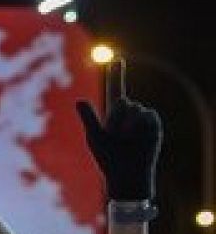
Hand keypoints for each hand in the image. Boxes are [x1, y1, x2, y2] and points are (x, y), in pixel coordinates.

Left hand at [74, 59, 161, 201]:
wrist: (126, 173)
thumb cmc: (108, 158)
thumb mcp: (95, 137)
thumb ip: (88, 118)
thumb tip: (79, 100)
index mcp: (112, 115)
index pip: (115, 89)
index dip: (116, 75)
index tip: (117, 59)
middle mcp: (129, 114)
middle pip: (122, 100)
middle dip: (116, 117)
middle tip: (115, 135)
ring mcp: (142, 119)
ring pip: (135, 107)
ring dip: (127, 124)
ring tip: (126, 139)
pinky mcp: (154, 126)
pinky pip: (148, 115)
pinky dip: (140, 126)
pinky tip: (137, 138)